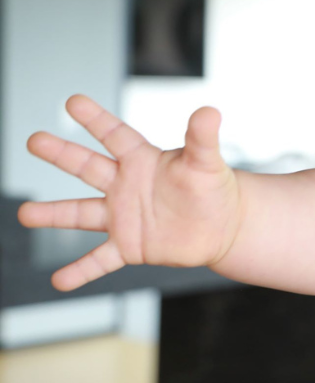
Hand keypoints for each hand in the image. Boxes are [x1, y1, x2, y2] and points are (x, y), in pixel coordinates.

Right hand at [17, 95, 241, 290]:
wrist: (222, 227)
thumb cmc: (214, 189)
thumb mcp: (208, 163)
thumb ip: (203, 138)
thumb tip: (209, 111)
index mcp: (143, 161)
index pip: (115, 136)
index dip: (96, 119)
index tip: (73, 101)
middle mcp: (126, 186)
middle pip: (88, 167)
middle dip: (61, 154)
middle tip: (34, 141)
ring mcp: (123, 217)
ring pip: (81, 213)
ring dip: (54, 215)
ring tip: (25, 214)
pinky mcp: (129, 246)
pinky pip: (99, 260)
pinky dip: (81, 271)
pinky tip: (60, 281)